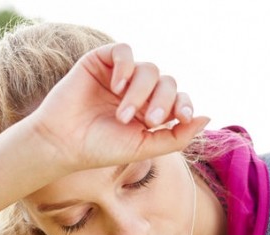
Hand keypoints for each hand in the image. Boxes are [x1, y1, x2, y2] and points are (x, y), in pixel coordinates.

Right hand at [29, 43, 209, 172]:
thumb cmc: (99, 149)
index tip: (179, 117)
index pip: (177, 98)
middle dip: (162, 101)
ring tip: (123, 113)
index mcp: (148, 112)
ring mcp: (118, 76)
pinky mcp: (100, 62)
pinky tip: (117, 86)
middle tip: (147, 120)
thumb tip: (206, 118)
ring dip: (140, 92)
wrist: (63, 143)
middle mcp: (136, 92)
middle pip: (167, 82)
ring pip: (148, 69)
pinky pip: (124, 51)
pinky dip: (126, 66)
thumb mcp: (144, 148)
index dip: (183, 104)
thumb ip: (176, 137)